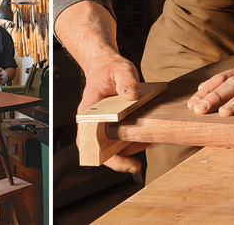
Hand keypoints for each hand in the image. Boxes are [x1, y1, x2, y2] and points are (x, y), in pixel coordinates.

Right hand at [77, 54, 144, 172]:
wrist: (106, 67)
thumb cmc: (109, 70)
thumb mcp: (121, 70)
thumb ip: (127, 81)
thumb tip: (131, 96)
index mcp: (88, 109)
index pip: (86, 136)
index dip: (95, 151)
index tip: (109, 157)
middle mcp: (92, 120)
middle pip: (97, 149)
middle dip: (116, 160)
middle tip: (134, 165)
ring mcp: (102, 124)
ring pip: (109, 147)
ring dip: (127, 151)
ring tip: (146, 144)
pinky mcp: (112, 125)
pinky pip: (119, 140)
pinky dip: (132, 143)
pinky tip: (145, 138)